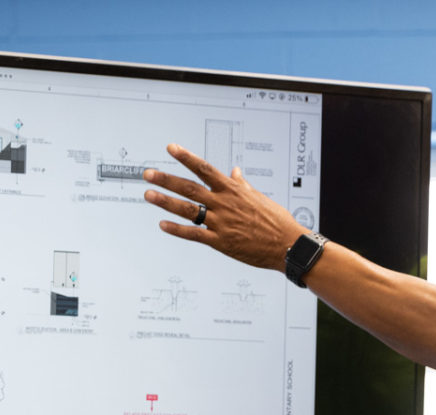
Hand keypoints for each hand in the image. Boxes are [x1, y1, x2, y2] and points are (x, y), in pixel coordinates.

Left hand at [143, 144, 306, 270]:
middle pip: (190, 187)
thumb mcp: (259, 197)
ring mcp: (221, 223)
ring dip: (166, 202)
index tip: (171, 148)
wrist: (287, 245)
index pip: (205, 168)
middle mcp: (224, 203)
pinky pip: (195, 235)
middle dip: (166, 179)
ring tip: (148, 195)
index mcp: (233, 190)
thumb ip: (242, 185)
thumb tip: (236, 172)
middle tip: (148, 174)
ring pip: (188, 209)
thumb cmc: (277, 221)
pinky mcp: (221, 242)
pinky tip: (163, 225)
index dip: (186, 157)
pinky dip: (177, 230)